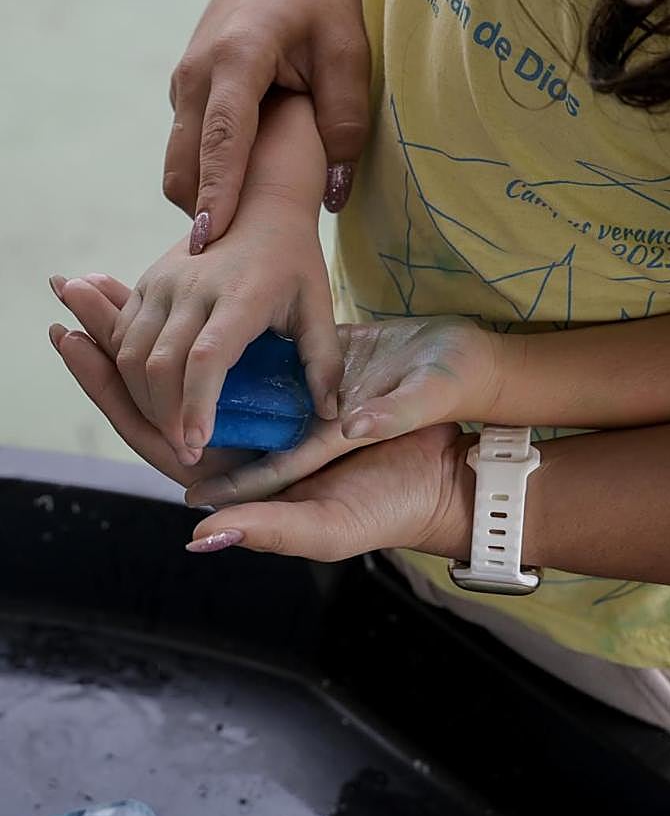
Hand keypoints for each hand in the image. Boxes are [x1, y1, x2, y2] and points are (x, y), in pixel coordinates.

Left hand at [48, 275, 474, 567]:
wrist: (450, 461)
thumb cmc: (398, 501)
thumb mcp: (340, 518)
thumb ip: (276, 528)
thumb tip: (200, 532)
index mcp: (242, 482)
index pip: (161, 438)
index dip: (115, 395)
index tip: (75, 342)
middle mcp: (246, 445)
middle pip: (164, 398)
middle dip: (116, 353)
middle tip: (73, 298)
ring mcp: (267, 411)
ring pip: (191, 368)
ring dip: (151, 328)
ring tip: (109, 283)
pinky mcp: (291, 381)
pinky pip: (230, 347)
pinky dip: (198, 317)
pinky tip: (175, 283)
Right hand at [108, 91, 341, 466]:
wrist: (258, 200)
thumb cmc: (294, 259)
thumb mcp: (319, 306)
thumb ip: (325, 363)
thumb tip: (329, 417)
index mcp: (240, 296)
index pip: (205, 359)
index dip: (195, 407)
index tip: (196, 446)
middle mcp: (192, 287)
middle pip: (158, 364)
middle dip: (165, 416)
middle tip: (184, 452)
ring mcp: (163, 282)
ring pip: (131, 353)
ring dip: (144, 399)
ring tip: (169, 431)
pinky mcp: (147, 282)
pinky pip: (124, 336)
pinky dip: (129, 372)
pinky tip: (153, 396)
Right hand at [165, 0, 369, 249]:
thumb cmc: (318, 1)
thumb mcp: (347, 54)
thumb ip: (343, 125)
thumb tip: (334, 196)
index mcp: (237, 60)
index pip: (222, 139)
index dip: (217, 193)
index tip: (210, 240)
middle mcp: (197, 74)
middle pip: (184, 164)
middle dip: (204, 212)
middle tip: (237, 254)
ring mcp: (184, 83)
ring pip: (178, 162)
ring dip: (202, 198)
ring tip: (242, 228)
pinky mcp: (185, 92)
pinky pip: (184, 150)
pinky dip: (204, 179)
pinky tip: (239, 191)